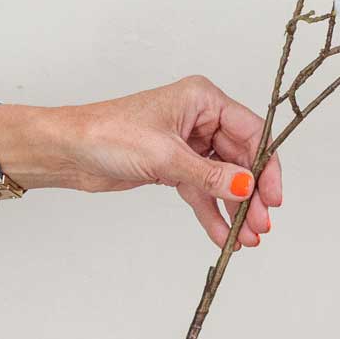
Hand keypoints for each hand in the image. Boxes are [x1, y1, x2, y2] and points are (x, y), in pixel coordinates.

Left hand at [60, 76, 281, 248]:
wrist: (67, 151)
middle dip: (251, 194)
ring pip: (223, 179)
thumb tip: (246, 187)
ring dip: (235, 208)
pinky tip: (223, 235)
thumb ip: (210, 175)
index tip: (272, 197)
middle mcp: (199, 119)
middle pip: (241, 159)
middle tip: (260, 225)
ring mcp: (188, 144)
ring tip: (246, 238)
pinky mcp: (173, 166)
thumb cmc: (107, 134)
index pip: (251, 132)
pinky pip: (202, 191)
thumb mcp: (165, 156)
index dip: (266, 166)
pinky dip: (212, 212)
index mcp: (203, 100)